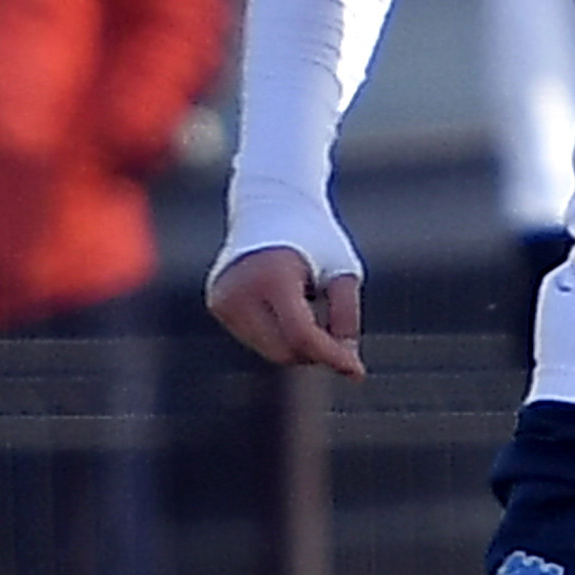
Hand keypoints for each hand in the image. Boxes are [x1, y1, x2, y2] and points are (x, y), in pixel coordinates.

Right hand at [207, 244, 366, 380]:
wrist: (270, 204)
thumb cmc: (315, 236)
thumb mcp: (342, 270)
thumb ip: (347, 317)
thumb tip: (350, 369)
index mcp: (272, 276)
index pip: (301, 335)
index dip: (331, 355)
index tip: (357, 370)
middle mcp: (239, 290)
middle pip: (285, 351)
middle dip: (316, 351)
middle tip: (337, 332)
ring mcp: (223, 299)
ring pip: (270, 351)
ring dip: (297, 342)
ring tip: (305, 299)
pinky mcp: (217, 304)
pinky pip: (257, 339)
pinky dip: (279, 333)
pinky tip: (285, 301)